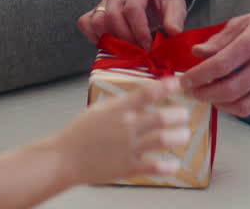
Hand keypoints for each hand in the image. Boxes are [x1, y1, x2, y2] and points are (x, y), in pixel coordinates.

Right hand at [54, 78, 190, 184]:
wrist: (64, 158)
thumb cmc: (80, 133)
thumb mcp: (99, 110)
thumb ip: (121, 104)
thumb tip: (141, 97)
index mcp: (119, 110)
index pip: (146, 94)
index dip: (164, 86)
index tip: (177, 82)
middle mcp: (126, 127)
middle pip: (160, 118)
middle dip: (178, 115)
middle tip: (185, 115)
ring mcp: (128, 147)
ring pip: (161, 140)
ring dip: (178, 137)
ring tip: (184, 135)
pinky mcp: (127, 167)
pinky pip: (153, 167)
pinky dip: (167, 166)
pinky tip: (174, 164)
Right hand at [77, 0, 188, 48]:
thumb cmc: (164, 0)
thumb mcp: (176, 5)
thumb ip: (175, 18)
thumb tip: (173, 33)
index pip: (132, 8)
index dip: (139, 32)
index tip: (148, 47)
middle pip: (112, 15)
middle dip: (125, 38)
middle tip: (138, 51)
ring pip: (97, 19)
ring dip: (110, 39)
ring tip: (126, 48)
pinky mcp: (97, 8)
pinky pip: (86, 22)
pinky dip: (94, 36)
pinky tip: (110, 44)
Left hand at [181, 0, 249, 116]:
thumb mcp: (244, 21)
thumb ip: (219, 40)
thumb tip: (197, 53)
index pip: (220, 65)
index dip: (198, 76)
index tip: (184, 80)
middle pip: (229, 89)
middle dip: (204, 94)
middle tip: (191, 91)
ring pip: (240, 105)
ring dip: (217, 104)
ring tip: (206, 96)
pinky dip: (234, 107)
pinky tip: (224, 99)